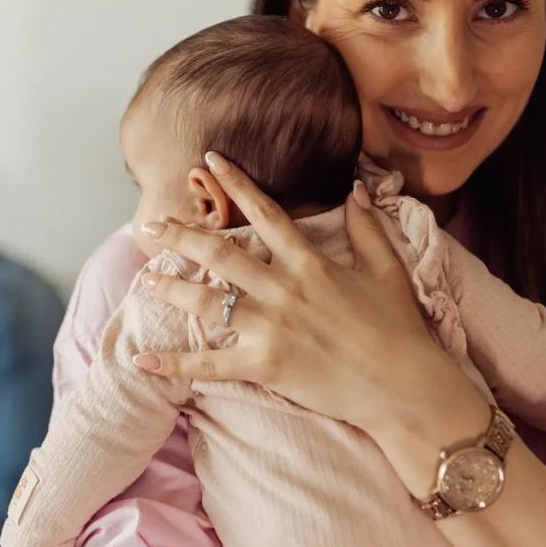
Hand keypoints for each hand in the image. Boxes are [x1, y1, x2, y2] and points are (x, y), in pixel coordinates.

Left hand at [133, 152, 483, 446]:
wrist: (403, 386)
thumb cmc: (399, 329)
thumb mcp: (387, 269)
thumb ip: (367, 228)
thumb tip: (356, 189)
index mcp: (310, 264)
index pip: (266, 213)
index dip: (237, 183)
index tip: (210, 160)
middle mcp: (284, 289)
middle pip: (221, 255)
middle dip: (182, 236)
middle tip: (152, 225)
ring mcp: (271, 328)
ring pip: (208, 302)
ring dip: (172, 289)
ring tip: (145, 279)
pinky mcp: (265, 366)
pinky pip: (210, 364)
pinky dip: (174, 364)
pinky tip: (142, 361)